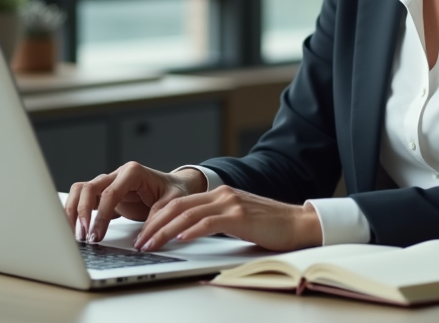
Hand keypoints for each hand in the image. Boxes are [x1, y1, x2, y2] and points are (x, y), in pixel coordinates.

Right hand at [65, 162, 205, 242]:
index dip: (100, 215)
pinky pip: (83, 199)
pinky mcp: (104, 195)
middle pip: (88, 188)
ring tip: (75, 234)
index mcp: (132, 172)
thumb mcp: (173, 202)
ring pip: (80, 191)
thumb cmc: (174, 191)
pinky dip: (76, 213)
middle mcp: (116, 175)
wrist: (175, 186)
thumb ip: (158, 217)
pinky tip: (75, 229)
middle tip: (83, 237)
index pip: (109, 192)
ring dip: (73, 212)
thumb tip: (143, 240)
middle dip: (81, 213)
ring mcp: (108, 184)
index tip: (96, 235)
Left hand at [132, 185, 321, 251]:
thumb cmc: (270, 227)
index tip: (143, 234)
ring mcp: (230, 203)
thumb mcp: (236, 220)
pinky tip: (179, 239)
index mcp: (219, 194)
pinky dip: (191, 230)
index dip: (157, 218)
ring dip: (165, 231)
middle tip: (140, 242)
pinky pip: (209, 222)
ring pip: (187, 214)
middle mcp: (222, 194)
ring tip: (151, 245)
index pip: (178, 203)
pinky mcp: (240, 215)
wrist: (299, 224)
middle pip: (177, 206)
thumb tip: (187, 235)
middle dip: (154, 225)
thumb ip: (214, 221)